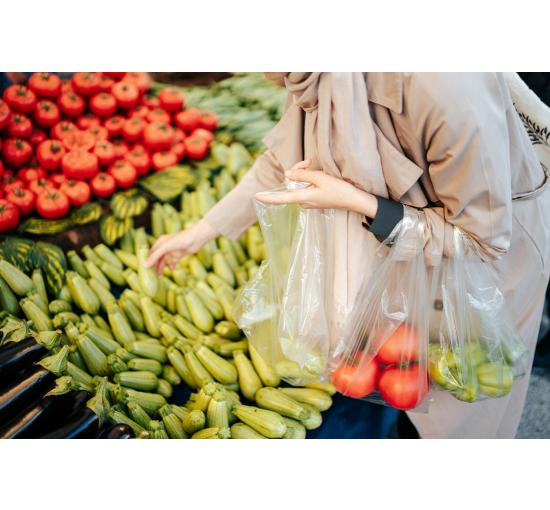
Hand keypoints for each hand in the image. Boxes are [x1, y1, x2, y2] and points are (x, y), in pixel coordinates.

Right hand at [145, 219, 217, 273]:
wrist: (196, 239)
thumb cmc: (180, 240)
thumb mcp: (165, 248)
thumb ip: (155, 257)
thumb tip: (145, 266)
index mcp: (160, 242)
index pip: (151, 253)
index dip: (148, 260)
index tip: (145, 269)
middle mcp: (165, 245)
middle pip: (157, 257)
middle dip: (155, 265)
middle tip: (152, 275)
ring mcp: (173, 250)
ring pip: (164, 260)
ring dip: (162, 267)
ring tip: (160, 275)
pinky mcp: (179, 254)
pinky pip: (173, 261)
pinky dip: (171, 265)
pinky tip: (171, 269)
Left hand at [255, 160, 377, 216]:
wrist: (354, 200)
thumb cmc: (339, 190)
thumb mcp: (320, 178)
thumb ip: (302, 175)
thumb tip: (288, 174)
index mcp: (303, 197)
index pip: (281, 198)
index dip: (268, 197)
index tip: (256, 196)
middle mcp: (303, 201)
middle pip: (291, 184)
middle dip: (297, 171)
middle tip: (308, 161)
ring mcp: (308, 201)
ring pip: (298, 184)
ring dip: (303, 173)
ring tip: (312, 164)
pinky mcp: (313, 199)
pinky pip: (305, 187)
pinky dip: (308, 179)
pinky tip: (318, 173)